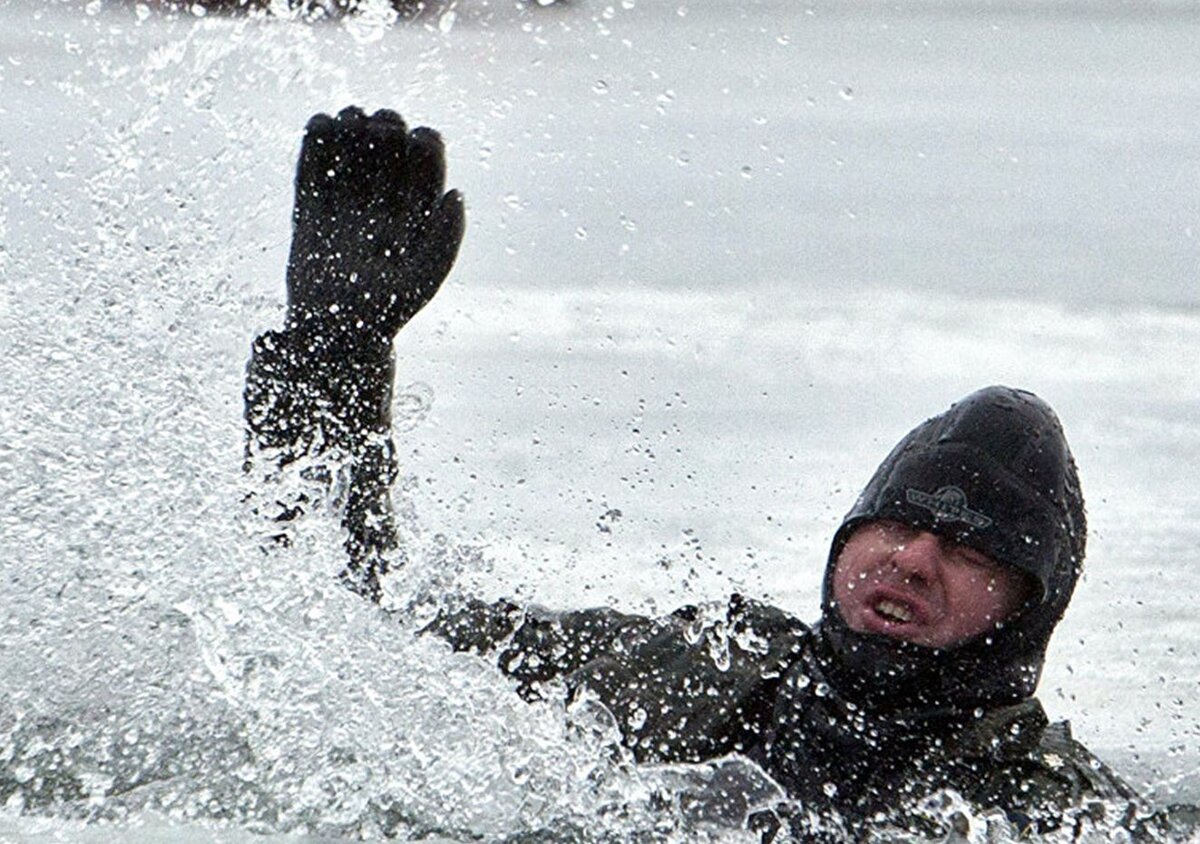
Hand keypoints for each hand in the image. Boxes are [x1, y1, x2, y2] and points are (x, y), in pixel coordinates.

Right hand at [285, 106, 464, 353]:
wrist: (333, 336)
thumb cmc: (385, 313)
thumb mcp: (423, 280)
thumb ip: (444, 240)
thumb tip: (456, 193)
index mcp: (416, 217)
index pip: (427, 167)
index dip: (425, 144)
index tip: (417, 138)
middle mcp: (383, 206)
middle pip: (389, 151)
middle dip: (386, 129)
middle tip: (377, 127)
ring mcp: (346, 206)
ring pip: (351, 152)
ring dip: (351, 127)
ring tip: (348, 120)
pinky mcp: (311, 210)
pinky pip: (312, 168)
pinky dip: (315, 141)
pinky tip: (320, 123)